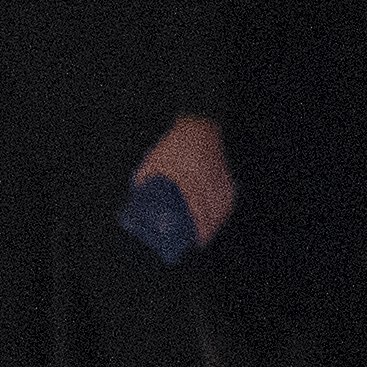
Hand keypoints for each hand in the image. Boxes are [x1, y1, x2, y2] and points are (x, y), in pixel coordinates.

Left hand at [137, 114, 235, 248]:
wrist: (199, 127)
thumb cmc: (176, 144)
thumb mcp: (155, 159)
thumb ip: (146, 175)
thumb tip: (139, 191)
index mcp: (189, 180)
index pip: (198, 209)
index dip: (201, 227)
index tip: (199, 239)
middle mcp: (207, 182)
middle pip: (213, 212)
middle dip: (209, 229)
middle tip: (201, 239)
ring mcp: (218, 180)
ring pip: (223, 206)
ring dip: (217, 221)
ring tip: (210, 230)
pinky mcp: (225, 176)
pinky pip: (228, 198)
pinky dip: (224, 209)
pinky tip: (219, 214)